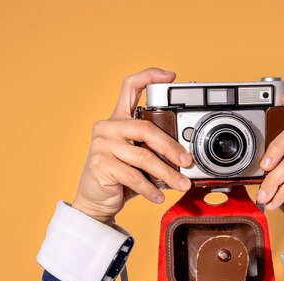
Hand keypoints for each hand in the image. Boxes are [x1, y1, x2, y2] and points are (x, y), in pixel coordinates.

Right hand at [72, 68, 192, 223]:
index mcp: (118, 119)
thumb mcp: (139, 159)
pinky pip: (133, 176)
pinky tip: (159, 196)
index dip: (150, 76)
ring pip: (143, 157)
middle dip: (171, 147)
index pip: (130, 87)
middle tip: (187, 161)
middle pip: (146, 128)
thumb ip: (155, 150)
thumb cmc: (121, 178)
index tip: (170, 76)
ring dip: (167, 173)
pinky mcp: (100, 165)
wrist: (95, 201)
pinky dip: (150, 189)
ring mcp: (102, 145)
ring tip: (181, 184)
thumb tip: (187, 158)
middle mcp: (108, 127)